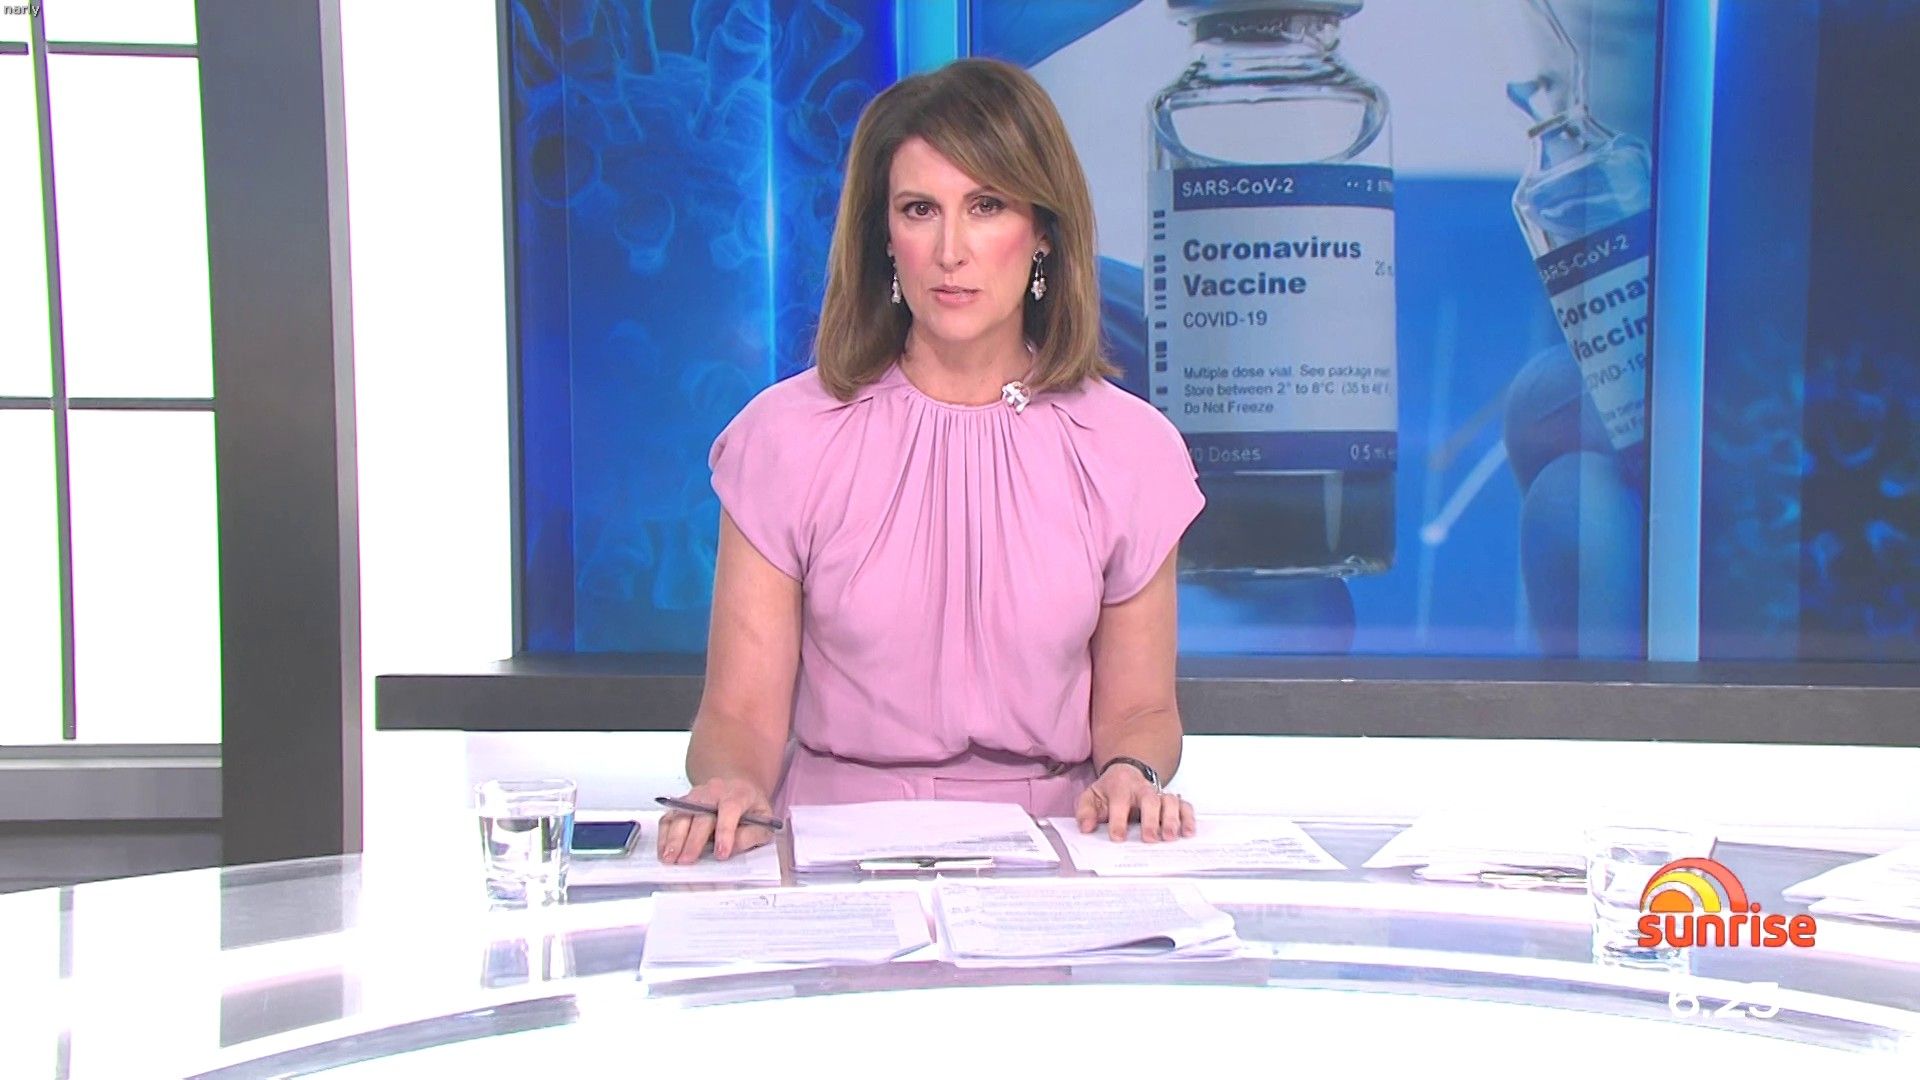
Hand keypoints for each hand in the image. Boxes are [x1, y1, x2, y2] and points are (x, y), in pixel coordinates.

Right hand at [654, 777, 774, 863]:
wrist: (736, 784)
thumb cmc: (750, 807)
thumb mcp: (764, 820)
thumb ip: (753, 835)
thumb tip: (732, 848)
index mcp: (738, 794)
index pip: (730, 809)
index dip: (725, 832)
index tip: (721, 853)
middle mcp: (713, 791)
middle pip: (701, 814)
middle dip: (693, 839)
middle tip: (687, 860)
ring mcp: (694, 796)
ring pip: (681, 815)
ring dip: (673, 838)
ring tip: (669, 858)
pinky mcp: (681, 804)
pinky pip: (669, 817)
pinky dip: (664, 835)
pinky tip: (663, 850)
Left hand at [1074, 763, 1194, 841]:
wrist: (1126, 774)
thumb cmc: (1109, 791)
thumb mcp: (1090, 797)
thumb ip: (1085, 812)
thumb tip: (1086, 827)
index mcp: (1120, 785)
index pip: (1120, 801)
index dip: (1118, 820)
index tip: (1118, 837)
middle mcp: (1143, 788)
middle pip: (1150, 799)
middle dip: (1151, 820)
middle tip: (1150, 839)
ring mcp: (1159, 793)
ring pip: (1170, 801)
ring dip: (1172, 820)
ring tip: (1170, 838)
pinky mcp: (1172, 800)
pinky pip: (1184, 805)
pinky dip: (1188, 818)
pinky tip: (1188, 832)